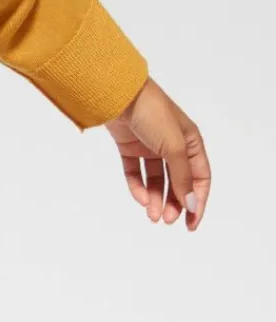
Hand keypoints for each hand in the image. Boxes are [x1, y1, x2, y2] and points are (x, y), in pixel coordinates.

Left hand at [105, 79, 210, 229]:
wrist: (120, 97)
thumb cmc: (154, 114)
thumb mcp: (173, 147)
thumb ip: (182, 176)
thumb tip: (191, 204)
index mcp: (192, 142)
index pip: (200, 177)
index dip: (197, 201)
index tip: (191, 224)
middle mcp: (173, 146)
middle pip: (177, 182)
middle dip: (174, 203)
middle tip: (166, 222)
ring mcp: (150, 148)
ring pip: (157, 181)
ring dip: (156, 200)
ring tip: (152, 217)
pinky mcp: (130, 150)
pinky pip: (136, 175)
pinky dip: (138, 188)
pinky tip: (141, 200)